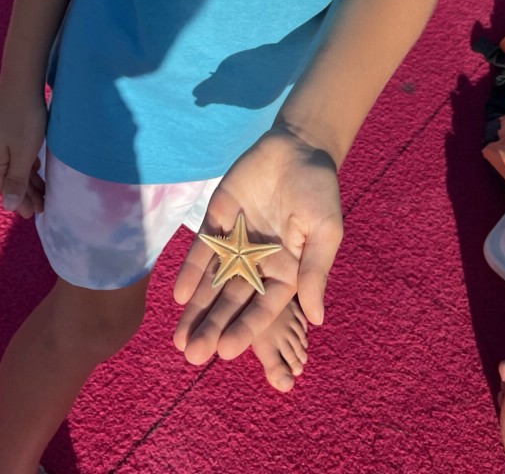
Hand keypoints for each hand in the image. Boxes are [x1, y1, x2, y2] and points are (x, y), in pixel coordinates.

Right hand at [0, 75, 47, 218]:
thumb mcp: (23, 153)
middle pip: (9, 178)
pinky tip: (36, 167)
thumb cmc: (25, 117)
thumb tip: (7, 206)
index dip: (20, 203)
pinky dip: (28, 164)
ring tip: (44, 193)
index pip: (6, 189)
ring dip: (29, 180)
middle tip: (43, 208)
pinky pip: (17, 153)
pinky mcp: (7, 127)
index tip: (34, 216)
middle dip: (26, 194)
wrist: (22, 78)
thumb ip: (16, 180)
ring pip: (14, 165)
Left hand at [172, 125, 342, 365]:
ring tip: (179, 340)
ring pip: (213, 282)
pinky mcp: (219, 220)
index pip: (262, 309)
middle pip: (232, 302)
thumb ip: (316, 271)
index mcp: (285, 272)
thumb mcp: (325, 231)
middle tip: (192, 357)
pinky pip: (202, 249)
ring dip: (197, 310)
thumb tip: (316, 318)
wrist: (297, 147)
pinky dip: (191, 271)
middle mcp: (257, 264)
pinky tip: (180, 295)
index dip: (244, 329)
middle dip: (213, 328)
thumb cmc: (319, 191)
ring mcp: (236, 243)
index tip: (226, 352)